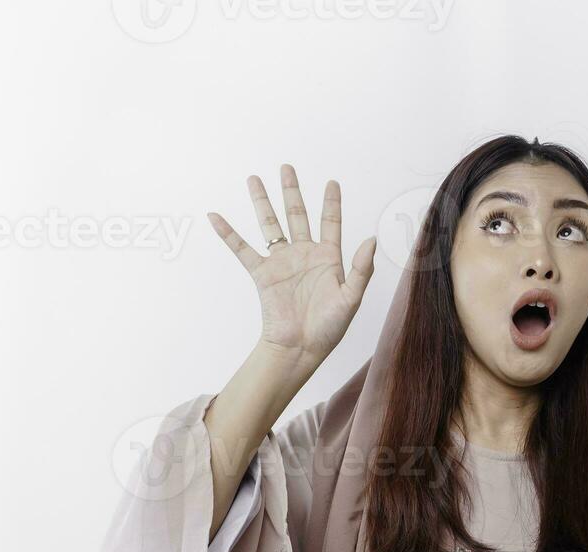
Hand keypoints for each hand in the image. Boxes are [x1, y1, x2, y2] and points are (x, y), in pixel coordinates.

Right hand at [208, 163, 376, 367]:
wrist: (301, 348)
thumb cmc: (329, 328)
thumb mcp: (351, 298)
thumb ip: (361, 268)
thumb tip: (371, 239)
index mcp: (327, 258)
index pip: (330, 223)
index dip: (331, 203)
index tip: (331, 182)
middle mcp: (303, 255)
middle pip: (297, 215)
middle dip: (292, 191)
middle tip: (286, 167)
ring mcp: (282, 262)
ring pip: (270, 224)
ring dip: (262, 202)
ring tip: (254, 179)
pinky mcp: (263, 274)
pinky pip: (243, 249)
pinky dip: (228, 233)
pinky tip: (215, 217)